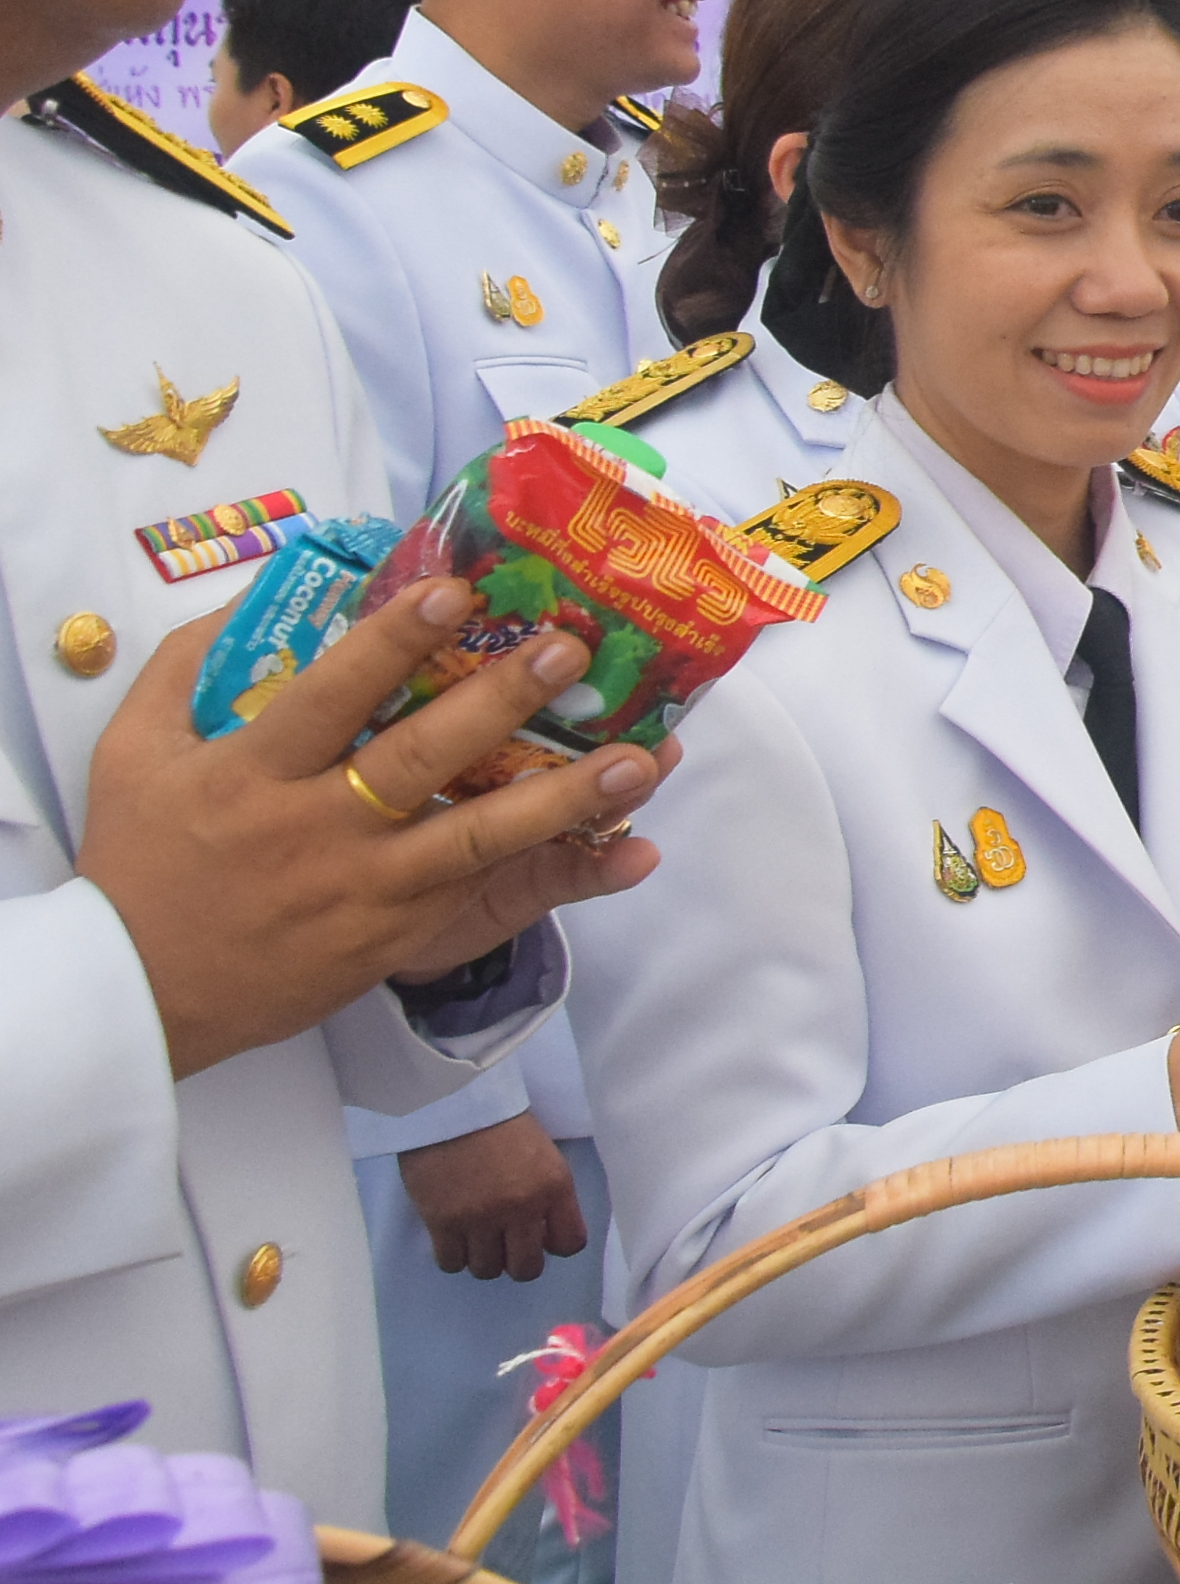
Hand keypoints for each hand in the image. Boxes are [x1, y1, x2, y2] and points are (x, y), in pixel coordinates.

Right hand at [82, 578, 668, 1083]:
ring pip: (477, 838)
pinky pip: (490, 900)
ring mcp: (365, 889)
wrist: (136, 993)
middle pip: (419, 759)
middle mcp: (316, 829)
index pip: (330, 694)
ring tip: (640, 758)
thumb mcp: (135, 751)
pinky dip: (564, 876)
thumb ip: (191, 663)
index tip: (456, 590)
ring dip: (565, 797)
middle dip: (500, 701)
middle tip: (569, 652)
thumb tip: (256, 592)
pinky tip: (630, 850)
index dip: (393, 640)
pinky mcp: (396, 939)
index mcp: (252, 773)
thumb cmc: (141, 859)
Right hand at [403, 1114, 589, 1282]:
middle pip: (526, 1269)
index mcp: (554, 1187)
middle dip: (518, 1262)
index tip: (541, 1236)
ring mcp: (480, 1218)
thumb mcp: (543, 1154)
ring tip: (476, 1238)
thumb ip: (549, 1194)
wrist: (451, 1103)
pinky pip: (452, 1263)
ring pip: (487, 1270)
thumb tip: (544, 1234)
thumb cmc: (501, 1123)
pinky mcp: (442, 1222)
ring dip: (483, 1258)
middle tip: (506, 1245)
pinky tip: (454, 1238)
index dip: (555, 1245)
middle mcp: (522, 1208)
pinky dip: (453, 1257)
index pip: (571, 1244)